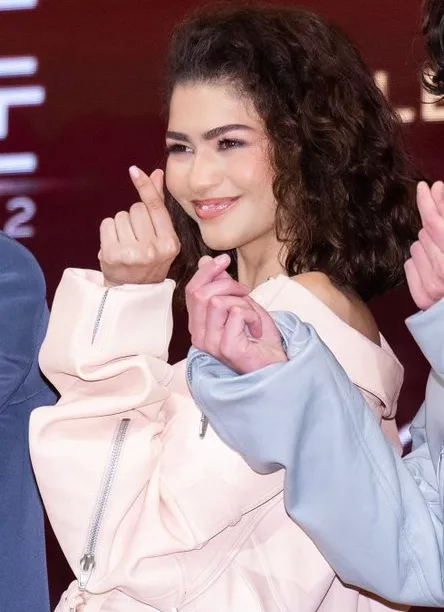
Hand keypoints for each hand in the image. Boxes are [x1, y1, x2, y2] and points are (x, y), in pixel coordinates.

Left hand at [99, 166, 179, 285]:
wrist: (134, 292)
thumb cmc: (150, 261)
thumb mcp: (162, 237)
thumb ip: (159, 206)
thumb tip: (156, 173)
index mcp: (169, 243)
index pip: (155, 207)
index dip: (145, 187)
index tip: (134, 171)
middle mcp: (152, 249)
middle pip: (136, 209)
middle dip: (134, 218)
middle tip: (137, 237)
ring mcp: (132, 253)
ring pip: (121, 216)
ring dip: (121, 225)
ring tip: (127, 243)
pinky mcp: (112, 255)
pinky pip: (107, 224)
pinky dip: (109, 231)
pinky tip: (116, 245)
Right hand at [186, 256, 287, 373]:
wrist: (276, 363)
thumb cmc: (259, 338)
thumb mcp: (240, 304)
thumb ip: (222, 287)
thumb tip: (205, 261)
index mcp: (200, 325)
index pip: (192, 291)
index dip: (207, 271)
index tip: (224, 259)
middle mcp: (200, 336)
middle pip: (200, 294)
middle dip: (227, 284)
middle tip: (245, 293)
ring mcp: (211, 344)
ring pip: (217, 301)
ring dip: (242, 302)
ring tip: (252, 315)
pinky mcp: (226, 348)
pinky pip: (236, 313)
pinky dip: (252, 315)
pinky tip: (256, 329)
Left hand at [405, 181, 443, 309]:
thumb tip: (439, 196)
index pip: (437, 222)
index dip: (430, 201)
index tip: (426, 186)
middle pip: (427, 231)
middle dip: (432, 223)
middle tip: (435, 213)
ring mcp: (432, 285)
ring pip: (417, 246)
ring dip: (426, 244)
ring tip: (441, 254)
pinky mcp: (421, 296)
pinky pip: (410, 264)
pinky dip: (418, 261)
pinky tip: (431, 267)